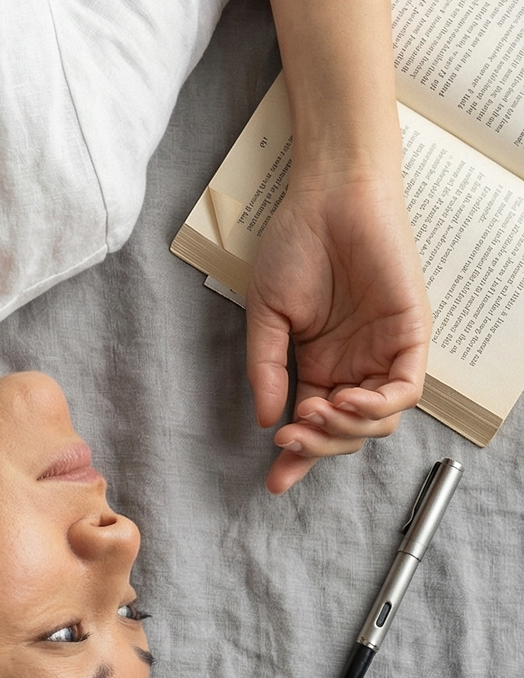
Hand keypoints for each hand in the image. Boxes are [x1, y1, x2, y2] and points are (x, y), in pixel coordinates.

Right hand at [246, 168, 430, 493]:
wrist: (329, 196)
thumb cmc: (296, 244)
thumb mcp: (267, 314)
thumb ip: (267, 368)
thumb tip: (266, 419)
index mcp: (320, 363)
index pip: (313, 424)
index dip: (297, 457)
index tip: (273, 481)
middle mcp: (355, 365)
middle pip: (347, 433)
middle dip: (318, 446)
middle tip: (290, 438)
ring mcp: (384, 352)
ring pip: (379, 421)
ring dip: (346, 430)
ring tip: (314, 414)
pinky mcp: (410, 335)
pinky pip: (404, 390)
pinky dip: (377, 405)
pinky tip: (345, 399)